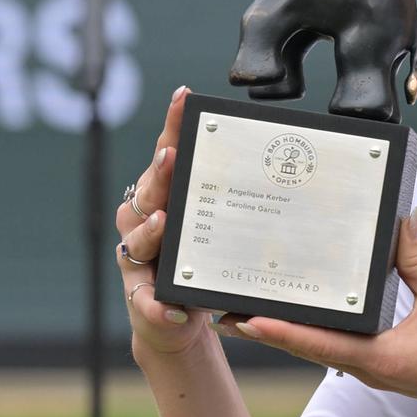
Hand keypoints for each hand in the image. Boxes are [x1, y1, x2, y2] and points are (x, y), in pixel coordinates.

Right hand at [116, 85, 215, 356]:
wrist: (173, 319)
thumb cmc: (198, 264)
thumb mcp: (215, 228)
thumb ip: (231, 200)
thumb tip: (279, 162)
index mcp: (163, 197)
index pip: (167, 154)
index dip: (173, 125)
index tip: (185, 96)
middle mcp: (141, 221)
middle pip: (148, 191)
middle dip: (159, 173)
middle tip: (172, 156)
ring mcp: (137, 260)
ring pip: (137, 241)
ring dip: (150, 231)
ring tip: (163, 222)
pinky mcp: (141, 299)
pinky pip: (146, 301)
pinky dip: (158, 304)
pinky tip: (173, 308)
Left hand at [232, 210, 416, 416]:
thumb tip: (401, 218)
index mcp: (378, 357)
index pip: (316, 343)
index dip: (278, 330)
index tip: (245, 318)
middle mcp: (366, 368)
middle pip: (306, 347)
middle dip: (269, 329)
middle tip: (230, 310)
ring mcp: (371, 369)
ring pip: (318, 349)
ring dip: (287, 331)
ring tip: (253, 310)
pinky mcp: (379, 364)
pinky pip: (337, 347)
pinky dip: (314, 332)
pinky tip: (304, 314)